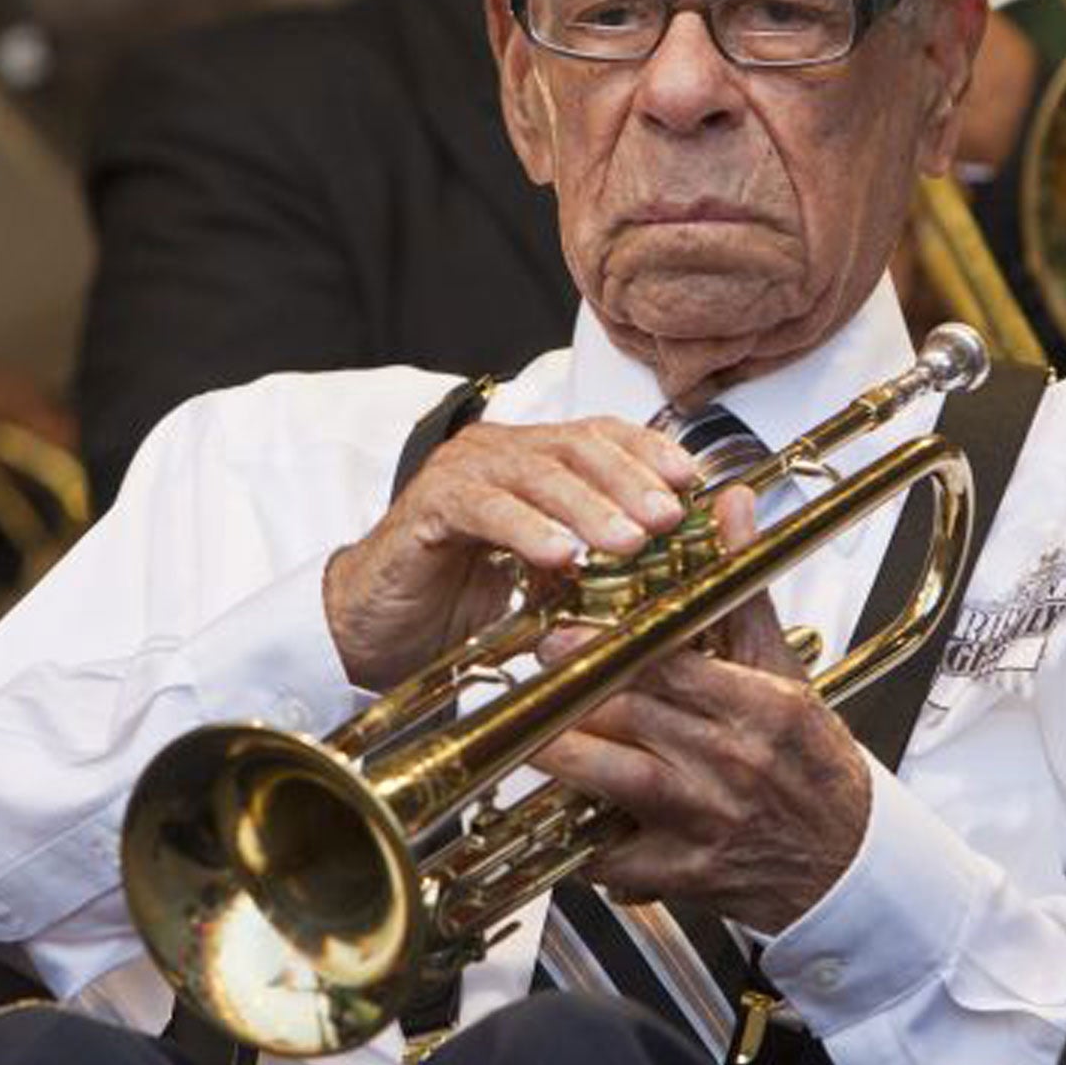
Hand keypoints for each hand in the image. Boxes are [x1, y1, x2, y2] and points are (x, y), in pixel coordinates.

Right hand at [323, 418, 696, 690]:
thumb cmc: (458, 601)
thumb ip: (590, 561)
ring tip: (630, 539)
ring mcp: (460, 473)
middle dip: (630, 480)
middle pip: (576, 447)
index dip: (647, 451)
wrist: (374, 629)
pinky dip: (527, 529)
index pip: (598, 435)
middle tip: (670, 515)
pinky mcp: (427, 506)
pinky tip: (560, 555)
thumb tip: (663, 564)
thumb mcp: (544, 581)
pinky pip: (485, 509)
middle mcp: (496, 453)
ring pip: (537, 474)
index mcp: (528, 459)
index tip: (691, 479)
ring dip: (590, 506)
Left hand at [533, 487, 872, 933]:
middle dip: (567, 697)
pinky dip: (582, 844)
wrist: (847, 858)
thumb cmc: (810, 759)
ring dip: (563, 759)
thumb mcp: (783, 667)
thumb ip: (743, 583)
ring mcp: (707, 820)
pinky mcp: (688, 874)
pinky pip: (617, 859)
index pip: (666, 664)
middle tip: (529, 681)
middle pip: (628, 717)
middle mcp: (730, 760)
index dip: (602, 649)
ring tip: (531, 739)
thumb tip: (728, 502)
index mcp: (756, 704)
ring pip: (614, 780)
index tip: (556, 635)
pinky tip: (559, 824)